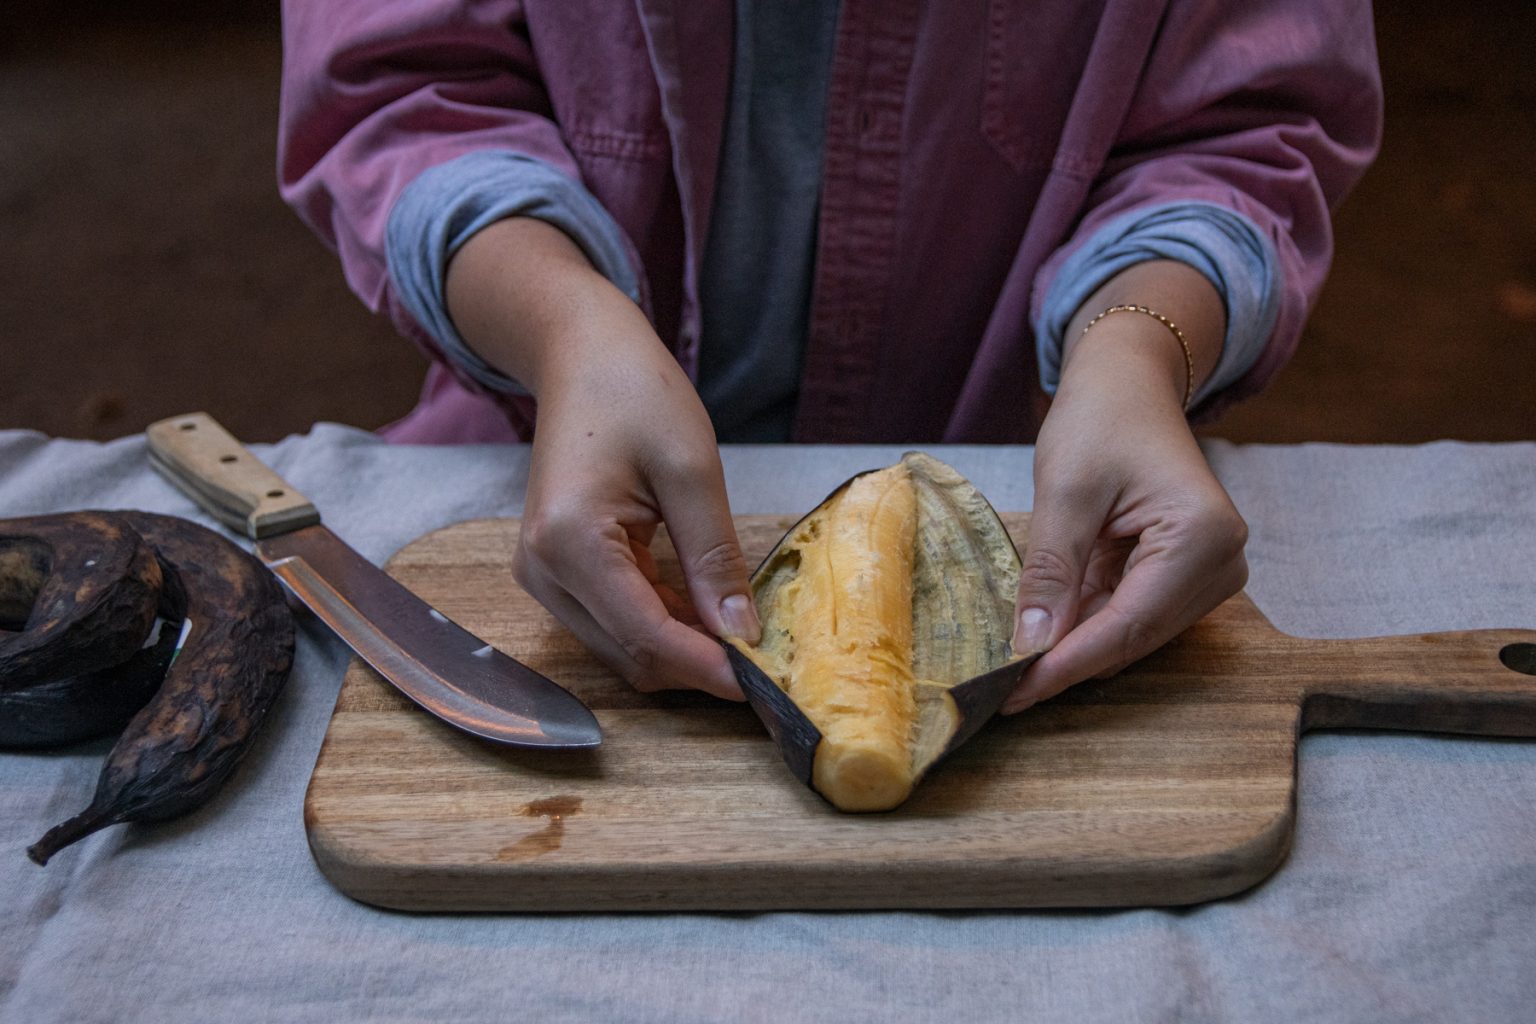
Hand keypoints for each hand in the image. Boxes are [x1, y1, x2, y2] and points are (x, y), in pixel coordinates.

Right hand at [446, 218, 758, 698]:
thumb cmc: (634, 392)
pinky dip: (662, 625)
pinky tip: (703, 607)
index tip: (762, 684)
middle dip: (697, 665)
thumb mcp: (692, 470)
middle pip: (630, 655)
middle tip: (763, 658)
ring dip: (682, 649)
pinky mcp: (553, 572)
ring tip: (740, 630)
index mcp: (570, 541)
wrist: (581, 355)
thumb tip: (741, 635)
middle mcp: (542, 570)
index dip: (707, 667)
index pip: (646, 636)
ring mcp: (542, 576)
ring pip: (622, 648)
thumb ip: (714, 559)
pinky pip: (614, 622)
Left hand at [1003, 265, 1247, 711]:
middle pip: (1133, 638)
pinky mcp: (1186, 574)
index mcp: (1202, 537)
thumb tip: (1032, 646)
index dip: (1067, 664)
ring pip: (1130, 634)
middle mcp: (1222, 563)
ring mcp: (1209, 572)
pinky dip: (1084, 622)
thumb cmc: (1101, 420)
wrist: (1128, 384)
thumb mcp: (1065, 493)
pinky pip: (1129, 614)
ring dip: (1074, 645)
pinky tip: (1042, 630)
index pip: (1127, 625)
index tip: (1013, 695)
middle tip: (1001, 691)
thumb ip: (1051, 571)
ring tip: (1012, 664)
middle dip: (1067, 660)